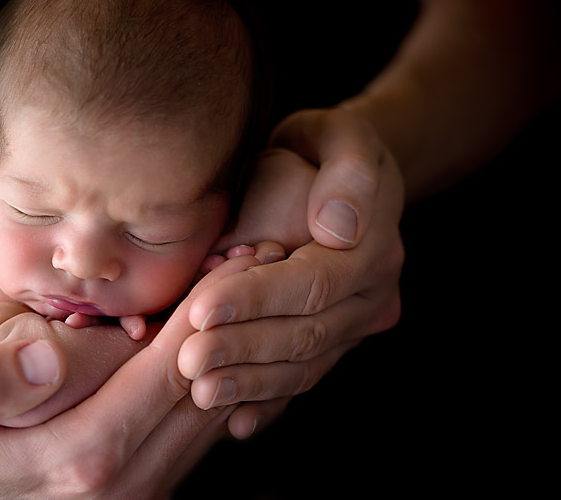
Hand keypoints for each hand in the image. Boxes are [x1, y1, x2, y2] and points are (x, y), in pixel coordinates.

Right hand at [0, 255, 258, 497]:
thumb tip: (42, 357)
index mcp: (83, 453)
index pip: (166, 370)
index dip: (202, 311)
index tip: (233, 258)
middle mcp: (127, 480)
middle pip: (201, 388)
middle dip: (233, 322)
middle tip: (261, 260)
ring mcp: (143, 490)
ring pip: (211, 412)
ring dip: (235, 349)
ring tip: (255, 289)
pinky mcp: (149, 488)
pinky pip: (199, 432)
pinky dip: (219, 380)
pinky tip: (224, 340)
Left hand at [178, 108, 404, 438]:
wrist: (337, 175)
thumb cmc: (326, 148)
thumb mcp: (341, 136)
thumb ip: (347, 173)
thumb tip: (338, 228)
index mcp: (373, 248)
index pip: (313, 283)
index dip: (259, 299)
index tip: (204, 308)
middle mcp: (370, 296)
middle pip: (306, 334)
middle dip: (244, 349)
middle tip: (187, 361)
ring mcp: (354, 325)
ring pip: (303, 365)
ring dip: (250, 383)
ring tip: (198, 391)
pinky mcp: (332, 340)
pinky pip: (304, 379)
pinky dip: (270, 403)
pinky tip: (237, 425)